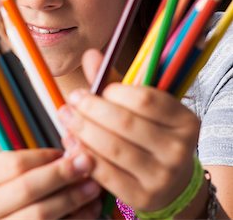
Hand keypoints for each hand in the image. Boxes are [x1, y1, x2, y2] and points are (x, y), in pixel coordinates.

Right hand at [0, 148, 101, 218]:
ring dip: (72, 199)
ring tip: (94, 187)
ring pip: (40, 215)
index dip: (45, 157)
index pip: (15, 164)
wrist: (0, 218)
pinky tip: (90, 208)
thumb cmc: (13, 189)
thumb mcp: (14, 172)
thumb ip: (39, 161)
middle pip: (27, 188)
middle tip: (87, 164)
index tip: (67, 152)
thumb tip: (75, 148)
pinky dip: (77, 219)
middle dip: (61, 175)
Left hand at [58, 49, 200, 213]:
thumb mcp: (142, 108)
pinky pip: (106, 172)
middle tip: (72, 100)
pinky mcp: (142, 197)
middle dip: (91, 109)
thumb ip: (115, 82)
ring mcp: (162, 176)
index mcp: (184, 120)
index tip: (94, 88)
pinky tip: (73, 142)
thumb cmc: (151, 135)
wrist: (171, 183)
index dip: (114, 91)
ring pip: (113, 148)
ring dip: (82, 130)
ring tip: (67, 118)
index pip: (145, 99)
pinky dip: (85, 155)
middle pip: (125, 123)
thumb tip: (90, 54)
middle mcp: (178, 149)